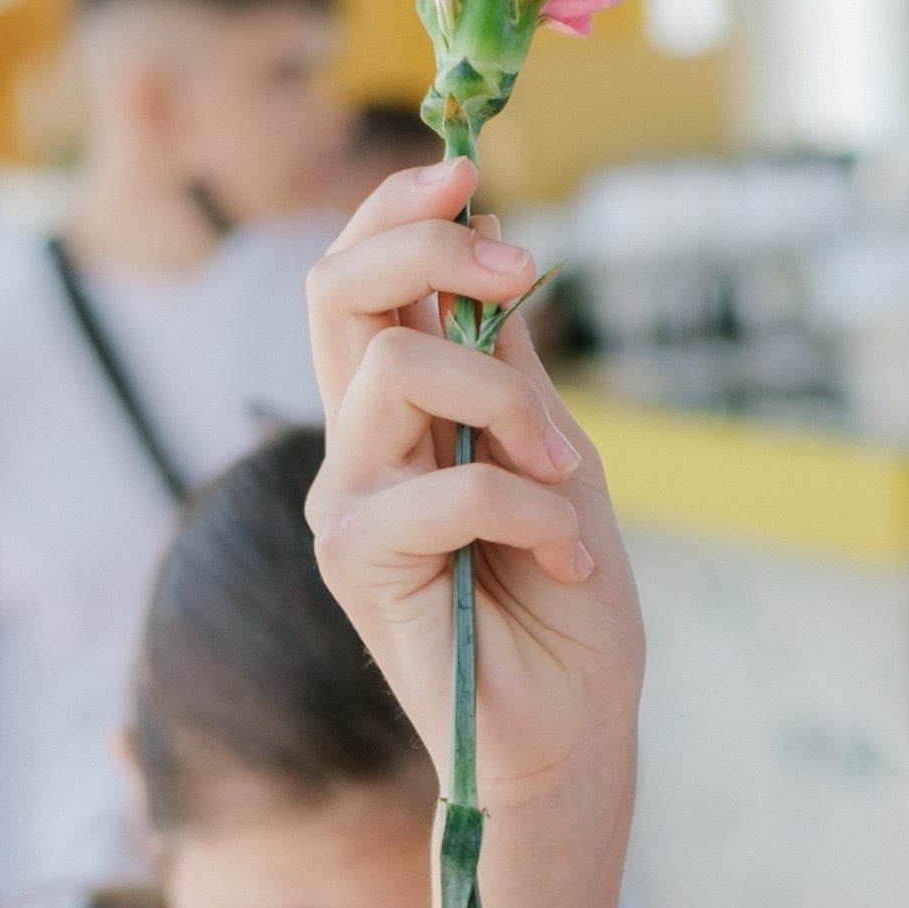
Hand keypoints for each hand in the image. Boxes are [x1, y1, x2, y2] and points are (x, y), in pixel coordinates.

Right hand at [304, 157, 644, 825]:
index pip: (358, 280)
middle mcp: (353, 448)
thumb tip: (496, 244)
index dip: (399, 211)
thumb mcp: (555, 454)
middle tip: (518, 270)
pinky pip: (445, 488)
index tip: (469, 176)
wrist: (571, 731)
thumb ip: (511, 365)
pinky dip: (527, 509)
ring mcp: (345, 503)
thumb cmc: (567, 606)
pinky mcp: (354, 564)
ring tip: (566, 476)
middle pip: (336, 290)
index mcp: (396, 414)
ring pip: (395, 373)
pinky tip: (567, 556)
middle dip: (429, 250)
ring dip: (507, 405)